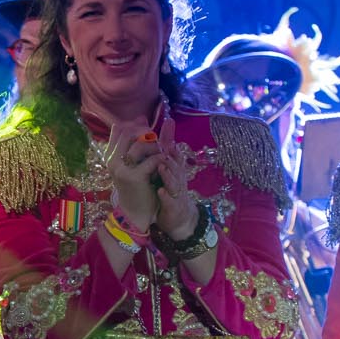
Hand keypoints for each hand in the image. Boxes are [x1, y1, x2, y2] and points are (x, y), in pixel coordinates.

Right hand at [105, 124, 161, 235]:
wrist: (135, 213)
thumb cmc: (136, 186)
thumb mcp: (133, 163)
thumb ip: (136, 142)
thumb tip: (141, 117)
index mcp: (110, 156)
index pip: (119, 129)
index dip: (135, 125)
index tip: (147, 131)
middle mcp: (112, 161)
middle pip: (129, 132)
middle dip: (146, 132)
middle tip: (156, 141)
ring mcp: (121, 169)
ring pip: (141, 143)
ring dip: (156, 146)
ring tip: (160, 154)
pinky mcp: (134, 177)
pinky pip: (152, 159)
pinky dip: (161, 159)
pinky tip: (163, 165)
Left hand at [154, 125, 199, 241]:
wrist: (179, 217)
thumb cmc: (171, 188)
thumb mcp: (169, 167)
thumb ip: (167, 146)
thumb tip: (169, 121)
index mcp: (176, 169)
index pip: (175, 155)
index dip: (170, 145)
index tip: (163, 135)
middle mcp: (178, 178)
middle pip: (176, 166)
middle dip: (170, 157)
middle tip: (162, 150)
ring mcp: (177, 192)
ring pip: (174, 182)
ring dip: (168, 174)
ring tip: (161, 166)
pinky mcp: (174, 207)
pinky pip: (171, 201)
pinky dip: (166, 196)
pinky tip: (161, 191)